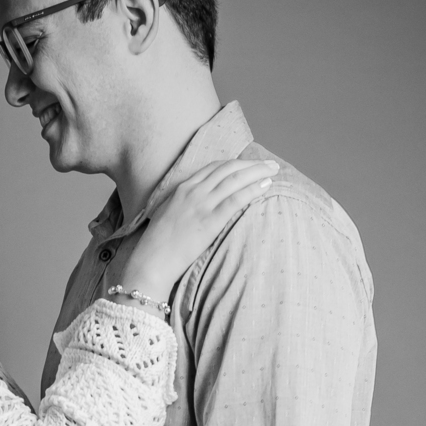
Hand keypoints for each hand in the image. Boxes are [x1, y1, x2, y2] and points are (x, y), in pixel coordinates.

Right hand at [122, 157, 278, 302]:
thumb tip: (197, 208)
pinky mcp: (209, 220)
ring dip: (257, 172)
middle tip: (269, 163)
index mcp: (182, 188)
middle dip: (251, 164)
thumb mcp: (167, 216)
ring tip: (274, 170)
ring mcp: (201, 204)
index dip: (235, 164)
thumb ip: (183, 206)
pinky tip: (266, 186)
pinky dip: (253, 189)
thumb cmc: (157, 245)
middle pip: (228, 169)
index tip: (249, 164)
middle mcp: (193, 191)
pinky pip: (236, 199)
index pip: (214, 168)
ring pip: (235, 180)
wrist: (151, 261)